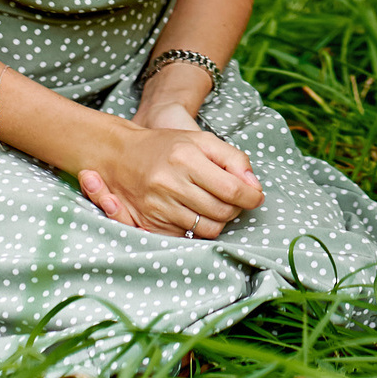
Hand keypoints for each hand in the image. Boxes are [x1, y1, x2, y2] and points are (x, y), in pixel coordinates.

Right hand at [78, 124, 262, 237]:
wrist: (120, 157)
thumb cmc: (167, 147)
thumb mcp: (202, 141)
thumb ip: (233, 159)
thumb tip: (255, 186)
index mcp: (186, 158)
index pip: (231, 189)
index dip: (250, 197)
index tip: (256, 197)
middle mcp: (170, 184)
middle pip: (221, 212)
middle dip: (236, 209)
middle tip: (236, 200)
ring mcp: (158, 207)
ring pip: (207, 229)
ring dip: (220, 220)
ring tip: (217, 205)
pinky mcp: (150, 224)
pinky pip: (188, 236)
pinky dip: (199, 228)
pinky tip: (197, 212)